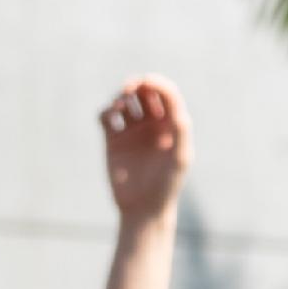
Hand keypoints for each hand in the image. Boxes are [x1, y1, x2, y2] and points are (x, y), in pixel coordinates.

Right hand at [98, 77, 190, 221]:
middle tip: (129, 88)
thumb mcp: (180, 158)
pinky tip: (110, 115)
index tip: (147, 81)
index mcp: (171, 124)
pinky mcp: (113, 140)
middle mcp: (152, 124)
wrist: (143, 208)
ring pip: (124, 101)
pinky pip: (106, 117)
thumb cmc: (167, 185)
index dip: (157, 82)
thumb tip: (179, 112)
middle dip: (137, 84)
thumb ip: (181, 133)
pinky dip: (106, 110)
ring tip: (121, 105)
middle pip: (144, 91)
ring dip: (121, 96)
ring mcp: (132, 131)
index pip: (166, 93)